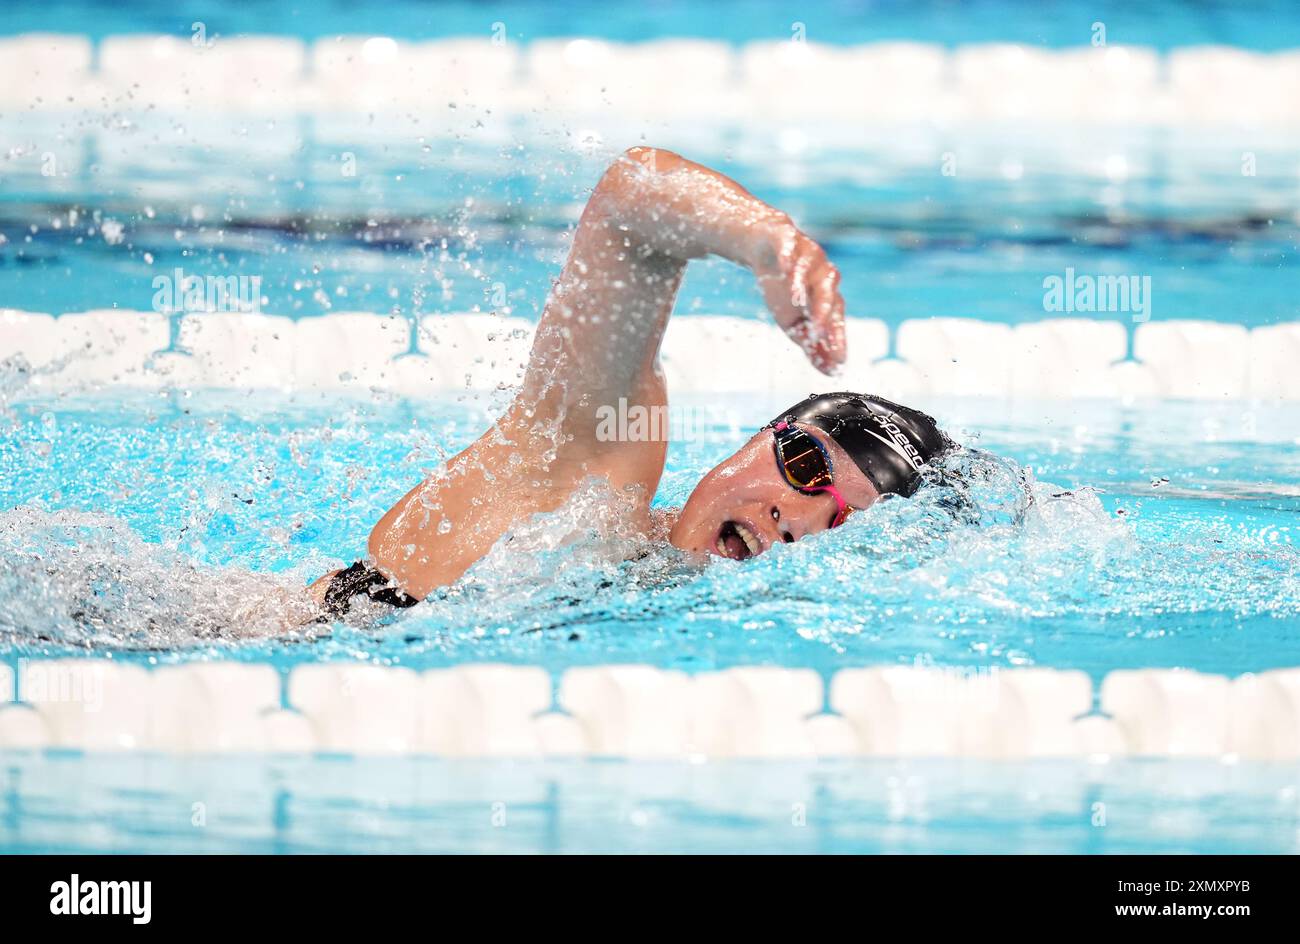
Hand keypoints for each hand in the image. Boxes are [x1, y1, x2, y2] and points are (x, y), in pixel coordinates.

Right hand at [752, 217, 846, 373]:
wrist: (766, 248)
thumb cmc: (784, 289)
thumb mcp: (795, 322)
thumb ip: (812, 346)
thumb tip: (830, 372)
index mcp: (827, 298)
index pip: (835, 319)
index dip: (837, 339)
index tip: (839, 361)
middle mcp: (822, 276)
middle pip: (828, 294)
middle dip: (824, 313)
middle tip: (818, 334)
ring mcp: (807, 256)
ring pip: (810, 270)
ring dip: (804, 284)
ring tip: (797, 300)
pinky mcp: (788, 238)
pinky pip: (789, 247)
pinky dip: (788, 258)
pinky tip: (786, 268)